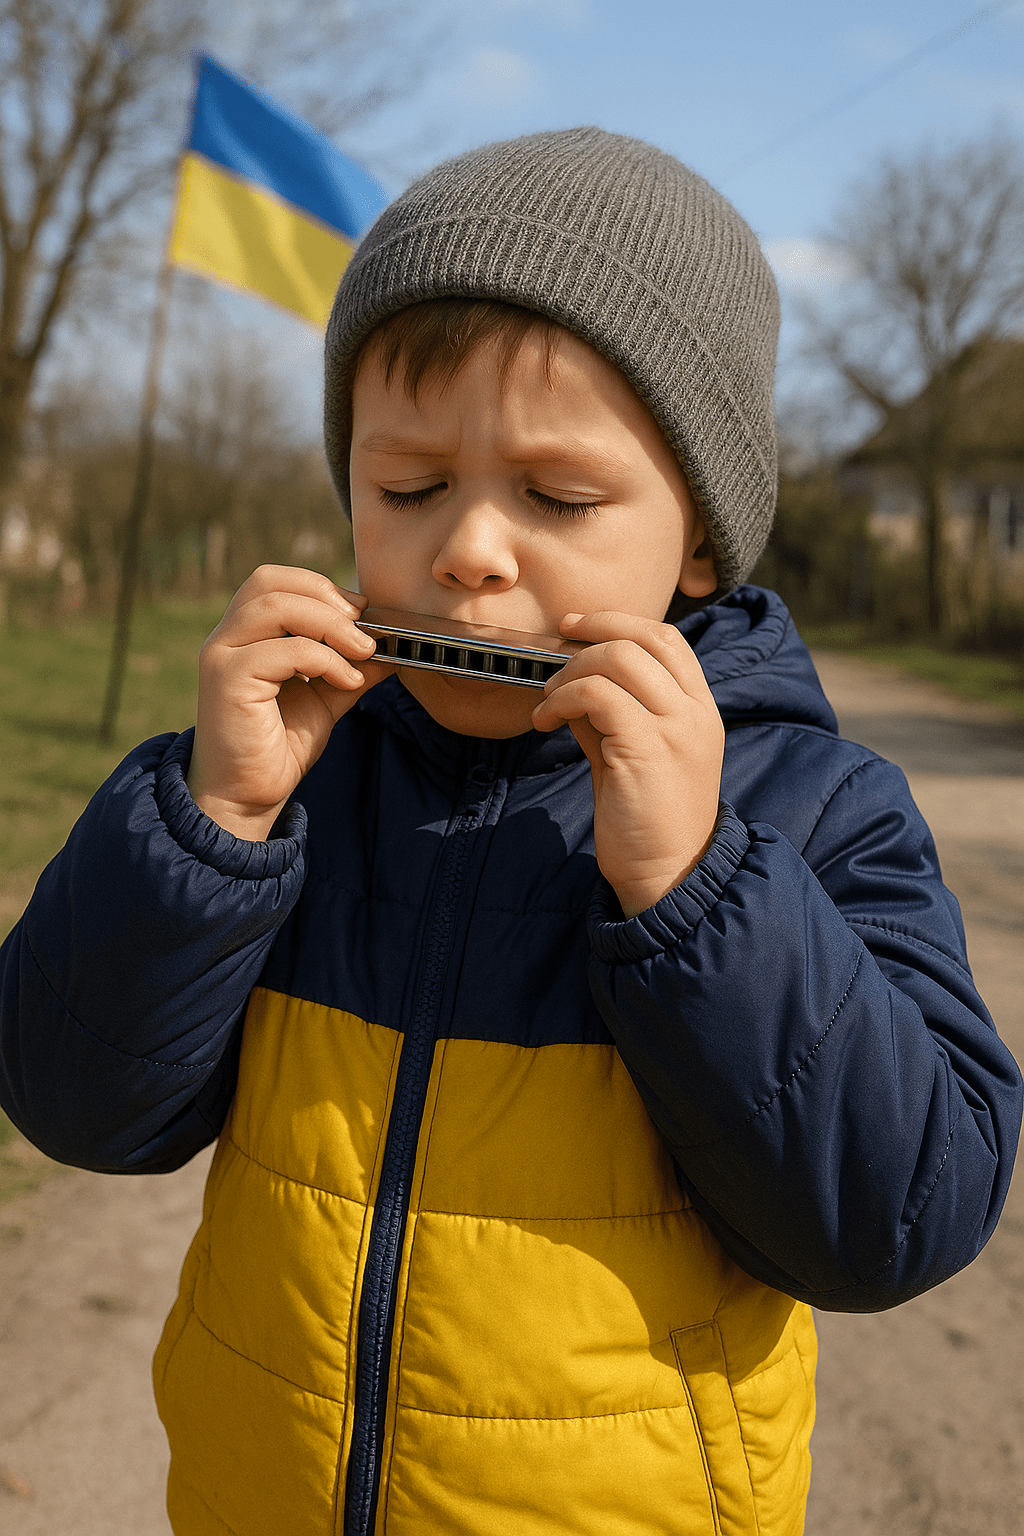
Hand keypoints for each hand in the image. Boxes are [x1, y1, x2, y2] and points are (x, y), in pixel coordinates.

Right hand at [186, 566, 393, 839]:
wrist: (248, 796)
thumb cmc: (281, 745)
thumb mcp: (327, 697)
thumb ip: (353, 667)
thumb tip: (394, 645)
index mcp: (245, 634)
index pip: (277, 581)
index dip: (323, 588)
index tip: (363, 614)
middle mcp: (227, 637)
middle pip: (271, 582)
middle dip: (326, 596)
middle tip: (364, 626)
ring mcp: (222, 655)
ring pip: (275, 606)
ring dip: (330, 624)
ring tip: (363, 652)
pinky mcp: (227, 680)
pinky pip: (282, 650)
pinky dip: (325, 659)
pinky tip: (348, 681)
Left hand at [531, 611, 723, 917]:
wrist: (667, 876)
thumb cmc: (646, 821)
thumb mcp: (633, 755)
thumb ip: (611, 715)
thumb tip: (570, 684)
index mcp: (700, 710)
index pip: (667, 639)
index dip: (618, 622)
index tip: (576, 627)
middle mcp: (695, 712)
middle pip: (642, 639)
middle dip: (588, 636)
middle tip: (554, 660)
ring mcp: (675, 728)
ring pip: (617, 659)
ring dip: (570, 672)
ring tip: (549, 702)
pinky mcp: (646, 748)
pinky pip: (597, 695)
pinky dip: (562, 699)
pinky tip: (546, 721)